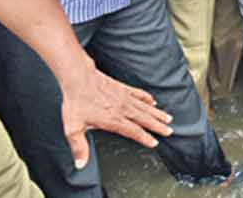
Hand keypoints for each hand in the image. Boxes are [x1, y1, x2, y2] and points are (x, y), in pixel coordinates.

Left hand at [59, 58, 173, 168]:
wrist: (79, 78)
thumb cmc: (76, 102)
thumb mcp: (73, 128)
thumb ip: (79, 146)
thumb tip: (81, 164)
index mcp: (113, 120)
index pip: (133, 131)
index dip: (144, 138)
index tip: (154, 142)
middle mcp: (122, 109)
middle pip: (144, 119)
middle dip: (158, 126)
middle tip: (169, 130)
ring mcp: (124, 97)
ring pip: (145, 107)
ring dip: (157, 113)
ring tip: (168, 118)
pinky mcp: (122, 88)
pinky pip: (139, 94)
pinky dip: (147, 98)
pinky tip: (152, 101)